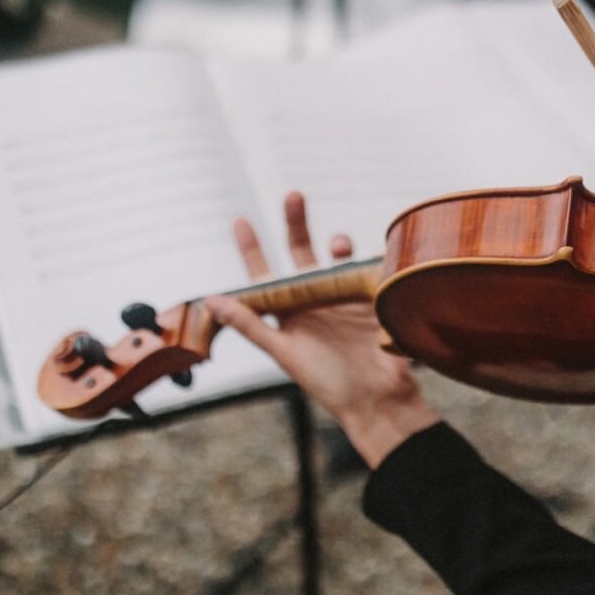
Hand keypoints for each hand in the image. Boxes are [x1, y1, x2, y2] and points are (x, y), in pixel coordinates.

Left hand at [204, 192, 440, 467]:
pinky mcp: (372, 300)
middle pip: (301, 255)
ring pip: (336, 259)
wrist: (380, 399)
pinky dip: (368, 258)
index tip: (240, 219)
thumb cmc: (329, 384)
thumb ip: (252, 326)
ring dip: (337, 244)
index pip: (264, 276)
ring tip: (339, 242)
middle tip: (293, 195)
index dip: (252, 248)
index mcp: (288, 316)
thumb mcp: (286, 354)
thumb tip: (213, 300)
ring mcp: (343, 300)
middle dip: (296, 224)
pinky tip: (370, 254)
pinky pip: (368, 270)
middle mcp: (314, 303)